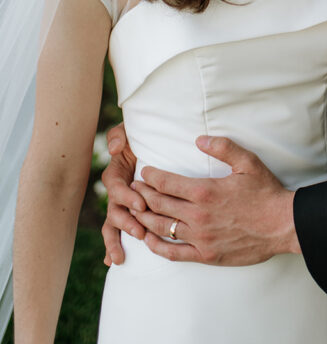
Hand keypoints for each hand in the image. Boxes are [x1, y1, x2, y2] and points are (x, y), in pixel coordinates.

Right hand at [101, 122, 145, 265]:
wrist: (146, 144)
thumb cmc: (137, 137)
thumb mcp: (128, 131)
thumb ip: (118, 136)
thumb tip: (114, 148)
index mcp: (115, 174)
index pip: (117, 188)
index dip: (127, 197)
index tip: (141, 204)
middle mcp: (116, 193)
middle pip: (115, 211)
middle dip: (125, 223)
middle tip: (139, 232)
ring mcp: (120, 205)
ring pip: (114, 226)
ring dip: (117, 240)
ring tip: (121, 256)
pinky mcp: (127, 213)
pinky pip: (117, 232)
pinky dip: (113, 247)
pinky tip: (112, 262)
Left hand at [132, 135, 299, 264]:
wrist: (282, 225)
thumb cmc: (265, 192)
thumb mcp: (248, 162)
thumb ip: (222, 147)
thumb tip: (199, 139)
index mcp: (205, 190)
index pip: (166, 182)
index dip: (150, 176)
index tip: (144, 172)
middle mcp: (198, 215)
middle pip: (158, 204)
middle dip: (141, 195)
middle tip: (133, 188)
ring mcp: (200, 237)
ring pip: (161, 228)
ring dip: (143, 218)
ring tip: (134, 210)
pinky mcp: (205, 255)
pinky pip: (173, 253)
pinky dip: (156, 246)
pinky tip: (148, 239)